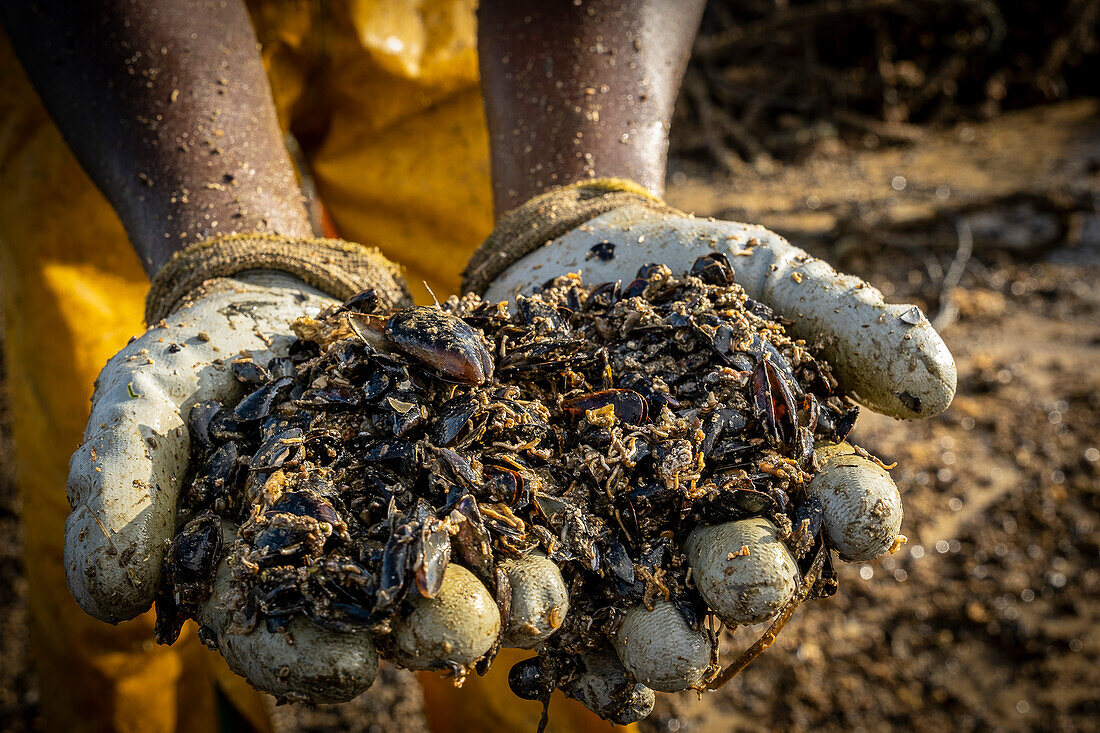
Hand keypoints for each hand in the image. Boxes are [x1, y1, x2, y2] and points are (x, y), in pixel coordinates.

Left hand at [464, 180, 955, 719]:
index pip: (840, 507)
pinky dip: (546, 610)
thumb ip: (847, 322)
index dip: (857, 515)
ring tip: (647, 638)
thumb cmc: (692, 269)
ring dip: (648, 631)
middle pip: (743, 576)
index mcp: (785, 472)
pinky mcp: (550, 534)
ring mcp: (631, 538)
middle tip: (740, 582)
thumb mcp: (769, 277)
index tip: (859, 513)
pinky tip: (530, 620)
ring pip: (650, 609)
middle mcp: (714, 523)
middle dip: (745, 584)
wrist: (576, 256)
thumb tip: (938, 386)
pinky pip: (553, 591)